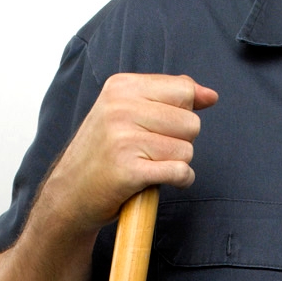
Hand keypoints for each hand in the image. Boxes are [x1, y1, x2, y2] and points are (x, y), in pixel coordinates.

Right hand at [38, 72, 218, 236]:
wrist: (70, 193)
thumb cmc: (104, 153)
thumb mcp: (127, 112)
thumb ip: (169, 98)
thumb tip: (211, 96)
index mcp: (121, 87)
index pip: (183, 90)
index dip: (183, 113)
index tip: (161, 128)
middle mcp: (120, 108)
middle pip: (190, 122)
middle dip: (180, 141)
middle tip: (150, 151)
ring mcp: (123, 139)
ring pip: (187, 150)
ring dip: (176, 164)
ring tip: (149, 166)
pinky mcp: (129, 170)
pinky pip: (180, 172)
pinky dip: (179, 180)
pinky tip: (158, 180)